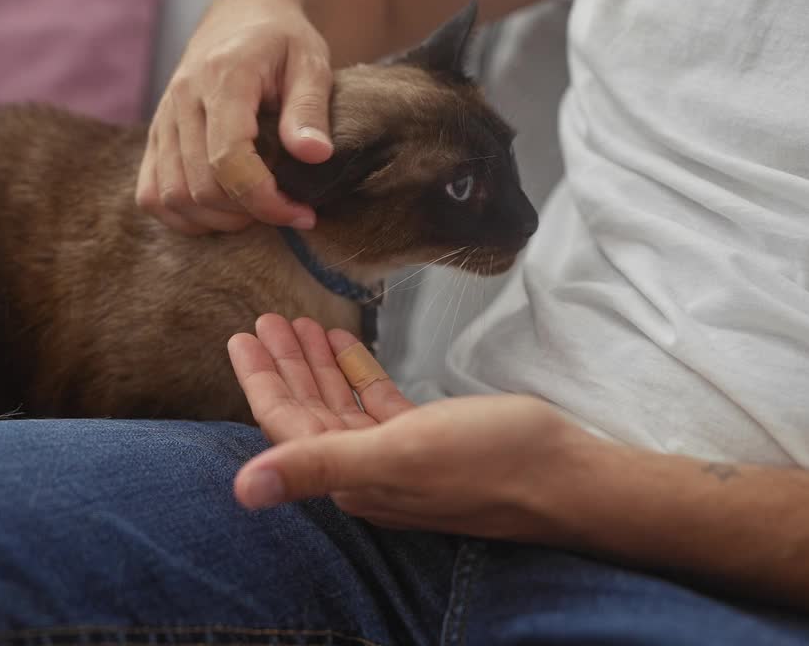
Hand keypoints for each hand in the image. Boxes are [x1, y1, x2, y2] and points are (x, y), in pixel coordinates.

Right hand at [136, 0, 333, 234]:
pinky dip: (183, 217)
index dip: (265, 200)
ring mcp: (162, 119)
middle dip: (248, 214)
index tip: (302, 214)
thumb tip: (315, 155)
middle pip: (200, 186)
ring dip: (217, 220)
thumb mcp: (312, 63)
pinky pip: (151, 195)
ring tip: (256, 211)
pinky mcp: (155, 136)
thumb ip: (311, 108)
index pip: (229, 159)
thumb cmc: (283, 41)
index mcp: (223, 77)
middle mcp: (182, 98)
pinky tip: (220, 212)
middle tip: (287, 211)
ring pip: (172, 196)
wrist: (242, 17)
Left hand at [227, 314, 595, 540]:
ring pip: (341, 403)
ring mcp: (397, 456)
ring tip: (299, 321)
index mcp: (349, 478)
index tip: (241, 335)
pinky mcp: (427, 439)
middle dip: (286, 364)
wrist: (567, 476)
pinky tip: (346, 343)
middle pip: (309, 410)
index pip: (286, 425)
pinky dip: (358, 370)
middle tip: (266, 317)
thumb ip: (318, 465)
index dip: (261, 380)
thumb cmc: (489, 462)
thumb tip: (240, 491)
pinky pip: (376, 402)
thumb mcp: (397, 454)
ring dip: (319, 363)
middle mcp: (365, 471)